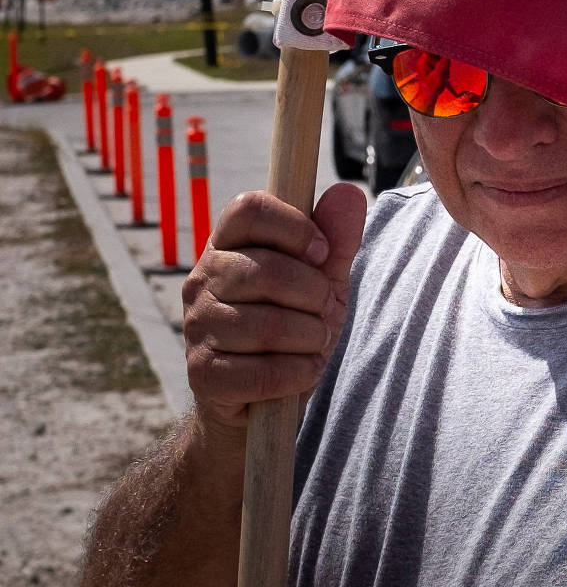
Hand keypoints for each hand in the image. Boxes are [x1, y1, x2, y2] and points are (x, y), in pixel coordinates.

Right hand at [181, 186, 366, 436]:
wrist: (267, 394)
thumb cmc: (295, 323)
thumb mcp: (325, 279)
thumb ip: (337, 239)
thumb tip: (348, 191)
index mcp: (229, 245)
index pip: (248, 208)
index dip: (295, 226)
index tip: (321, 253)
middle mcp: (203, 280)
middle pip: (267, 270)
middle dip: (314, 294)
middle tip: (322, 310)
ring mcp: (197, 326)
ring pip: (268, 324)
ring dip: (310, 338)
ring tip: (312, 342)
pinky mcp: (202, 373)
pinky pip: (264, 371)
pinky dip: (299, 373)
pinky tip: (301, 371)